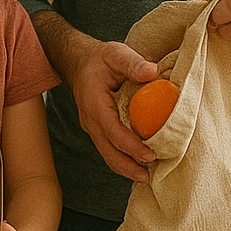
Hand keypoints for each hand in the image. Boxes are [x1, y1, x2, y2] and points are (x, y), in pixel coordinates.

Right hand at [67, 38, 159, 182]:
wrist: (78, 63)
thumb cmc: (99, 59)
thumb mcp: (115, 53)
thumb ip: (133, 63)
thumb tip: (153, 72)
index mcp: (94, 103)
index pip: (113, 131)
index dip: (131, 146)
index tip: (150, 154)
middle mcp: (90, 120)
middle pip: (108, 151)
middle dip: (127, 167)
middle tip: (148, 177)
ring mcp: (92, 127)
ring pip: (107, 154)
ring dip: (125, 168)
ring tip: (145, 177)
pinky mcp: (97, 130)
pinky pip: (108, 149)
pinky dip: (122, 159)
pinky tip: (137, 165)